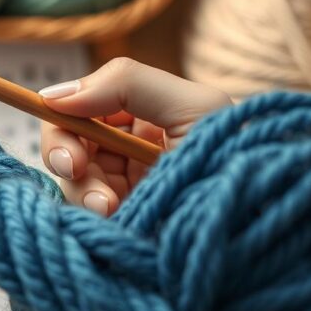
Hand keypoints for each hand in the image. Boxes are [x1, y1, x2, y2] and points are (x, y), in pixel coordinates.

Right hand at [38, 58, 231, 216]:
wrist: (258, 226)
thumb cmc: (236, 158)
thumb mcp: (192, 106)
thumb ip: (125, 83)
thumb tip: (52, 95)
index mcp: (143, 114)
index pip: (80, 106)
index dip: (62, 119)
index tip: (67, 139)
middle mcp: (128, 149)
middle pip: (67, 143)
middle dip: (66, 156)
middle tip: (74, 170)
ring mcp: (124, 189)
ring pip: (70, 182)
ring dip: (81, 192)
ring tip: (109, 208)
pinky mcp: (123, 225)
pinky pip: (83, 217)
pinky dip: (89, 218)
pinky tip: (114, 220)